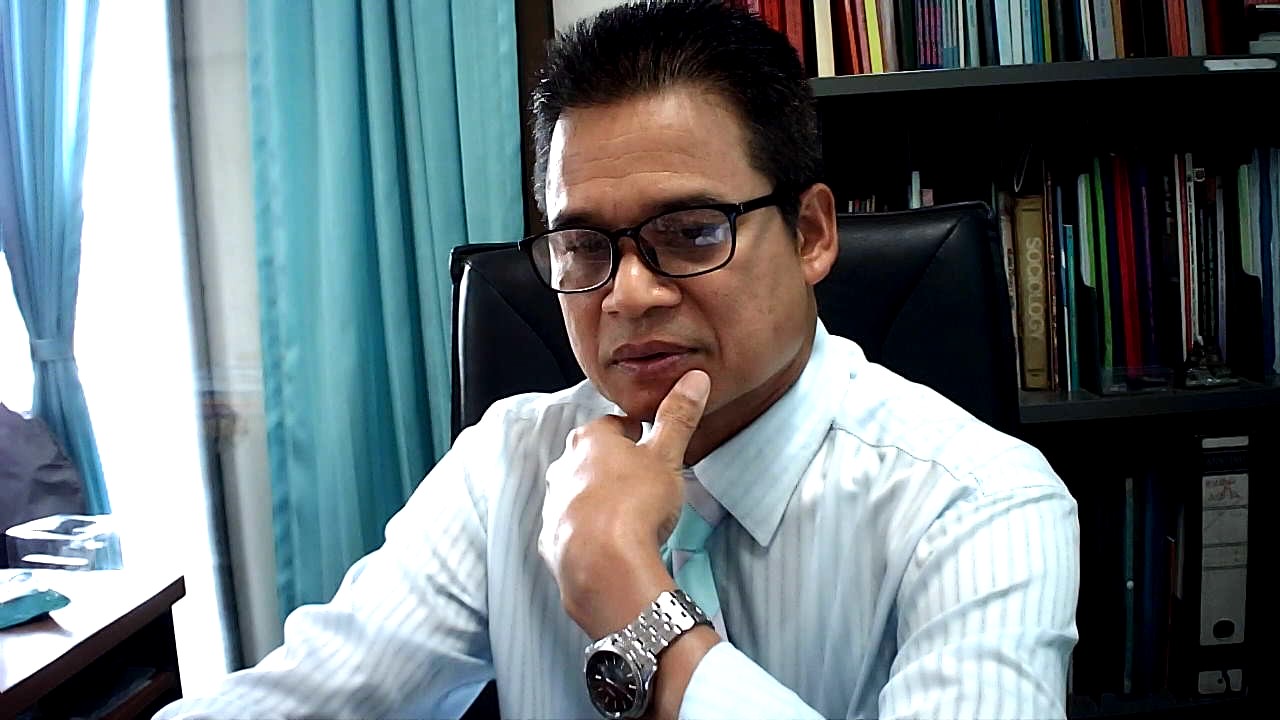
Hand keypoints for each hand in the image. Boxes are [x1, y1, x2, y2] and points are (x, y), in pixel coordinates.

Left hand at [539, 369, 711, 638]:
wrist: (604, 565)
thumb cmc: (635, 503)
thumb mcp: (667, 456)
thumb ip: (679, 417)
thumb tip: (694, 378)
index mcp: (590, 439)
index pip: (615, 426)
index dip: (637, 436)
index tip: (652, 447)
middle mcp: (563, 467)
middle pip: (593, 459)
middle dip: (616, 467)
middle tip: (644, 483)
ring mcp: (553, 505)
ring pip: (579, 493)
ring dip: (600, 500)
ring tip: (630, 517)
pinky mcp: (550, 540)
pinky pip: (572, 529)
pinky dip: (588, 533)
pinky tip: (610, 544)